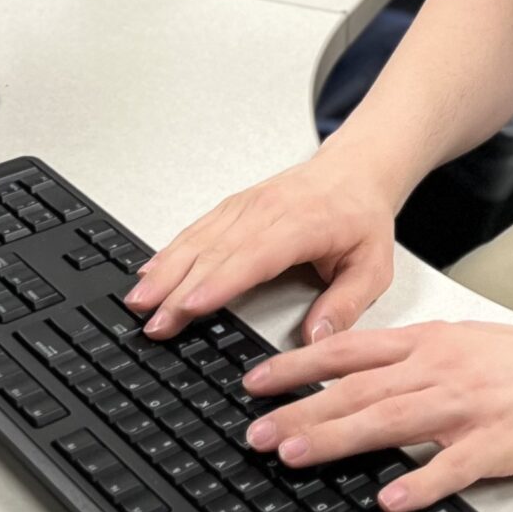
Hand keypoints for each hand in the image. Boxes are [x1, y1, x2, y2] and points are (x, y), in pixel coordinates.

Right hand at [125, 154, 397, 344]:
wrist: (355, 170)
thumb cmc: (362, 219)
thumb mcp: (373, 267)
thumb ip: (345, 305)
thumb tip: (316, 341)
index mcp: (303, 224)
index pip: (254, 256)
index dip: (219, 282)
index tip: (190, 306)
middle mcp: (267, 211)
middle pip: (215, 252)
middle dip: (179, 289)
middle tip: (152, 322)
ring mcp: (245, 206)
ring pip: (198, 239)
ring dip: (165, 270)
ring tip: (138, 301)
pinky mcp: (232, 207)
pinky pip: (196, 229)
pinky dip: (170, 251)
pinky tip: (149, 272)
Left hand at [237, 317, 512, 511]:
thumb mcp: (463, 346)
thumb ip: (410, 362)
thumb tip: (353, 382)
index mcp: (430, 345)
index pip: (349, 351)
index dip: (297, 366)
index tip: (254, 382)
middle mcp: (442, 370)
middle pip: (358, 389)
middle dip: (301, 410)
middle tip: (254, 434)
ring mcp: (470, 406)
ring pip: (393, 420)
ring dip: (340, 438)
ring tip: (296, 455)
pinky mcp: (502, 441)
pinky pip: (455, 466)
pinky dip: (421, 482)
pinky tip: (391, 499)